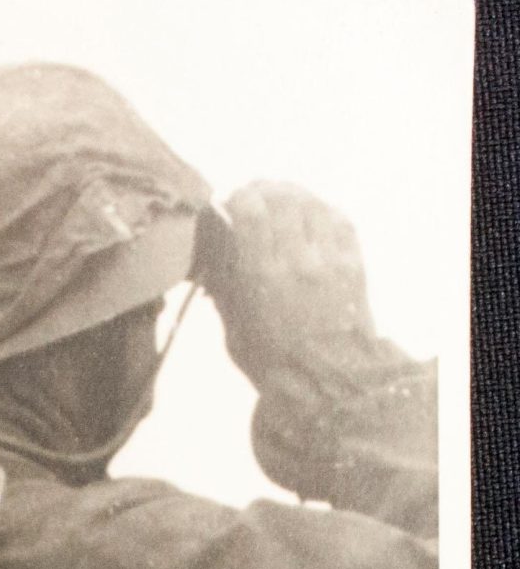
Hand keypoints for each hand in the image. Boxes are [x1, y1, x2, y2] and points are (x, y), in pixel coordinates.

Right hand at [197, 182, 378, 390]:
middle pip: (281, 196)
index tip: (229, 202)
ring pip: (310, 201)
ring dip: (291, 195)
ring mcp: (329, 255)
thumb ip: (226, 282)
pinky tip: (308, 214)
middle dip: (263, 190)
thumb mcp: (233, 326)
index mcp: (261, 275)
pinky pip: (336, 217)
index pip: (250, 209)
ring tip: (279, 200)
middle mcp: (297, 257)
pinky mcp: (352, 259)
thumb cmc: (271, 360)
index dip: (237, 197)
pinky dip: (318, 209)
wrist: (326, 378)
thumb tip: (216, 248)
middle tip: (252, 195)